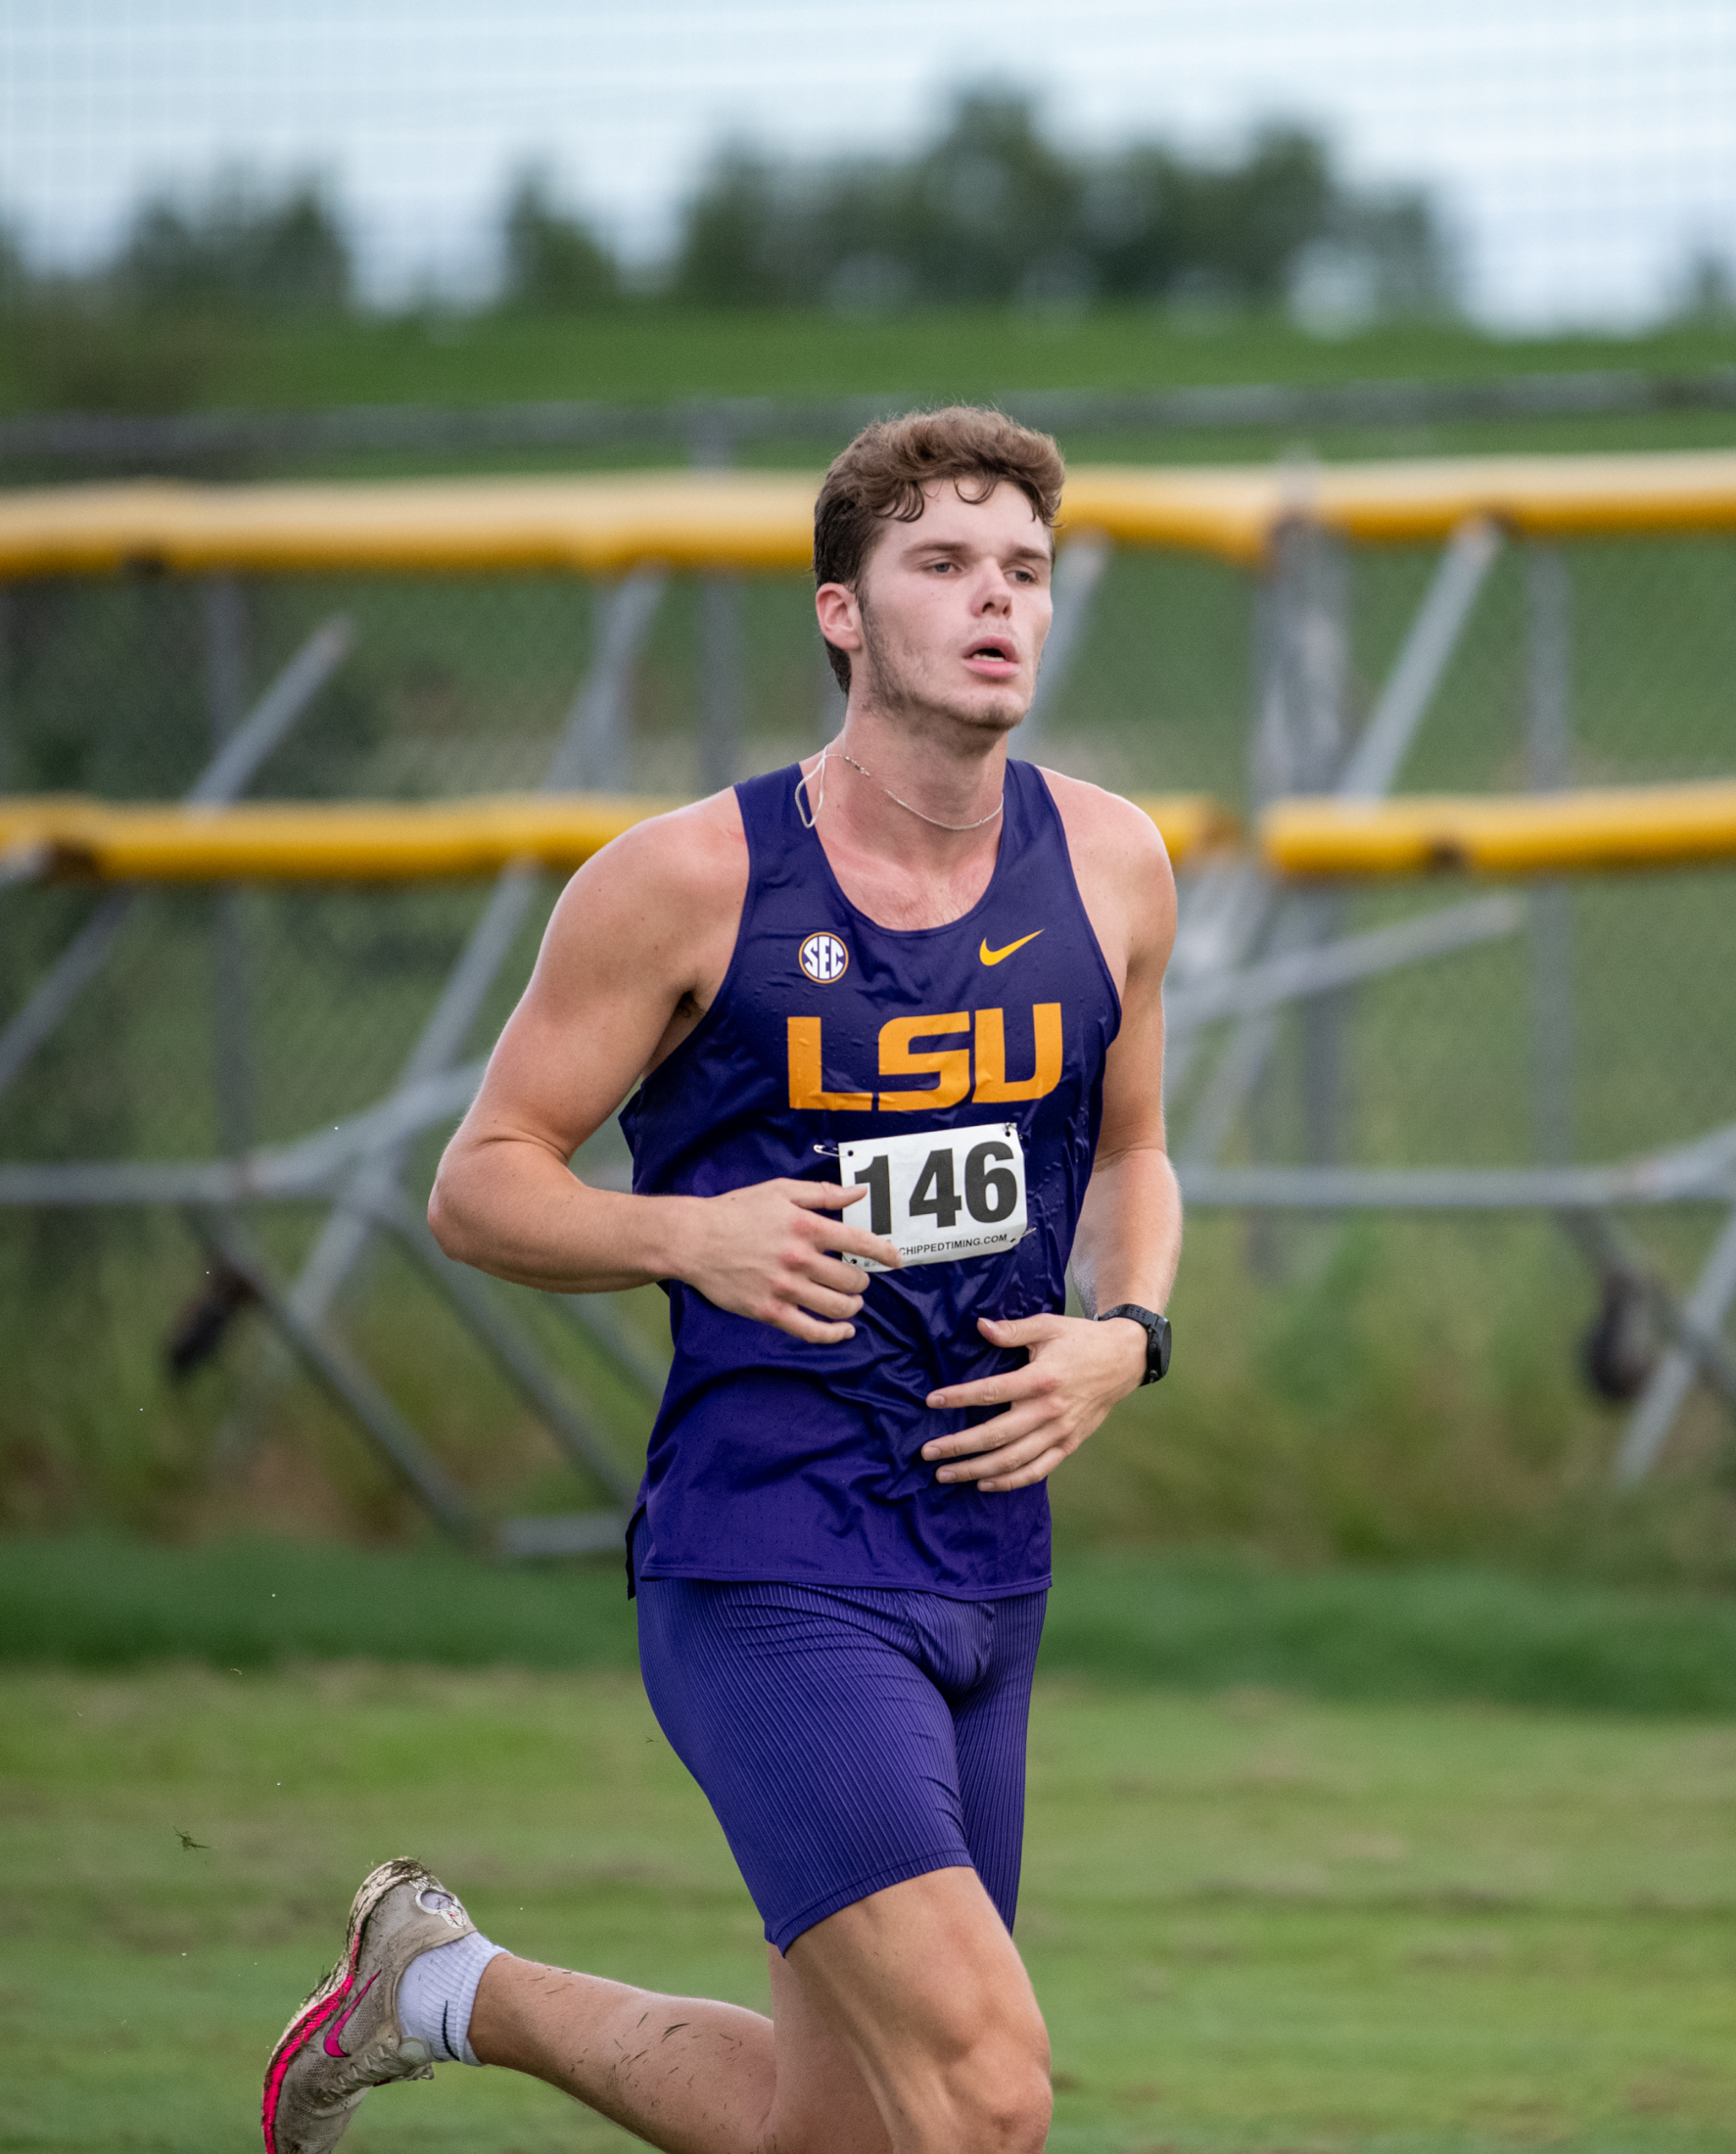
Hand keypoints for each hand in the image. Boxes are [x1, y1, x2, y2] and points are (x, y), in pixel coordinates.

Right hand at [680, 1179, 901, 1344]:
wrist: (694, 1240)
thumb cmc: (736, 1211)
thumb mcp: (780, 1191)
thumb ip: (823, 1193)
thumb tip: (860, 1192)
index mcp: (807, 1226)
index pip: (861, 1242)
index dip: (885, 1253)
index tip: (897, 1260)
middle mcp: (800, 1259)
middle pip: (853, 1279)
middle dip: (862, 1280)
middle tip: (858, 1279)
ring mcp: (785, 1288)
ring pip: (838, 1307)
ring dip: (853, 1306)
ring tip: (851, 1302)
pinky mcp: (769, 1311)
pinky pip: (812, 1331)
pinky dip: (834, 1334)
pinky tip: (844, 1331)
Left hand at [920, 1314, 1147, 1491]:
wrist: (1123, 1361)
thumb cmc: (1080, 1340)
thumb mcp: (1048, 1326)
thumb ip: (1012, 1330)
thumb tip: (979, 1326)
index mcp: (1041, 1379)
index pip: (992, 1392)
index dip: (959, 1398)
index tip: (932, 1402)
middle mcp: (1050, 1411)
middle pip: (996, 1436)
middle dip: (959, 1447)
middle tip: (927, 1453)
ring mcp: (1060, 1432)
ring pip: (1013, 1460)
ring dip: (976, 1470)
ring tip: (945, 1474)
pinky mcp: (1069, 1444)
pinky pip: (1037, 1470)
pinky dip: (1010, 1481)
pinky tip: (984, 1483)